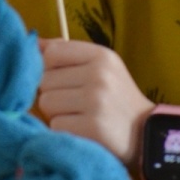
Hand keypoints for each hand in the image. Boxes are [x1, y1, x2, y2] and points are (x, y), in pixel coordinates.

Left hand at [38, 38, 153, 168]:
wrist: (147, 136)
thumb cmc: (116, 99)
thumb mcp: (100, 67)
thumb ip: (66, 53)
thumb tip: (32, 42)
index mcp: (100, 55)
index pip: (51, 52)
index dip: (49, 69)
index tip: (63, 81)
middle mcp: (98, 75)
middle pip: (44, 80)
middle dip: (53, 94)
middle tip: (74, 104)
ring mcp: (96, 101)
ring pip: (46, 102)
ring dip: (56, 114)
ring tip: (78, 117)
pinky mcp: (93, 128)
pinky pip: (55, 126)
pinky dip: (64, 132)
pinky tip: (82, 131)